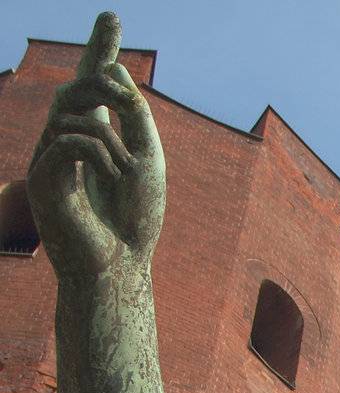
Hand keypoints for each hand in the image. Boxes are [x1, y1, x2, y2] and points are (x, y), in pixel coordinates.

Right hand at [26, 12, 164, 281]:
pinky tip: (114, 175)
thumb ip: (134, 116)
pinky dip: (96, 151)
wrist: (121, 268)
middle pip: (76, 87)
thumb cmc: (135, 221)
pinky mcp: (43, 179)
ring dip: (109, 134)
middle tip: (125, 91)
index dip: (100, 50)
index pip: (93, 85)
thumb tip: (115, 72)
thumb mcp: (145, 159)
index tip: (112, 16)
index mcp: (97, 139)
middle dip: (100, 77)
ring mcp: (51, 159)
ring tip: (129, 169)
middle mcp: (68, 144)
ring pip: (70, 111)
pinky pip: (66, 140)